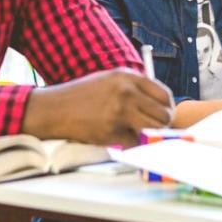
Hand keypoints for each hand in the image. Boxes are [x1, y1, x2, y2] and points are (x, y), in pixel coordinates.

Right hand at [22, 68, 173, 146]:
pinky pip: (134, 142)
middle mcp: (126, 92)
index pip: (164, 94)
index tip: (165, 115)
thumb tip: (160, 106)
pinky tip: (118, 138)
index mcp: (127, 77)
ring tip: (138, 133)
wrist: (54, 109)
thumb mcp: (109, 80)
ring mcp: (119, 112)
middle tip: (156, 130)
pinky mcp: (111, 131)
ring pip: (154, 130)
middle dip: (163, 125)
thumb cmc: (81, 96)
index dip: (168, 108)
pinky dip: (130, 144)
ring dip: (150, 135)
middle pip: (164, 114)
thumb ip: (134, 89)